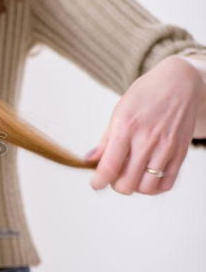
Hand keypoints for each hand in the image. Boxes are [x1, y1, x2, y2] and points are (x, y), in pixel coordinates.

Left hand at [87, 56, 205, 193]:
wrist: (180, 83)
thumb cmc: (145, 95)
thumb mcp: (119, 111)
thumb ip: (106, 140)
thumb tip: (89, 159)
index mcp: (126, 128)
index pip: (109, 167)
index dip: (99, 182)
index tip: (95, 184)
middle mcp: (147, 140)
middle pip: (127, 183)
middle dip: (115, 184)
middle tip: (113, 176)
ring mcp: (166, 148)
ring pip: (146, 188)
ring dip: (134, 187)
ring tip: (130, 175)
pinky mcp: (181, 153)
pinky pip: (167, 183)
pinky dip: (154, 188)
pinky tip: (146, 178)